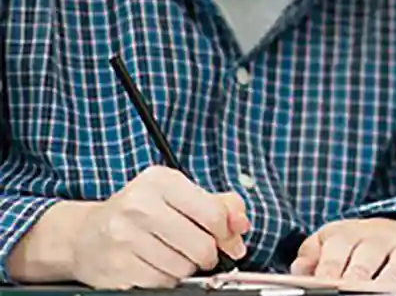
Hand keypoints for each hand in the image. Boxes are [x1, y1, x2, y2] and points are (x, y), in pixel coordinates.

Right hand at [69, 166, 248, 288]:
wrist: (84, 235)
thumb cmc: (137, 213)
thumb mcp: (177, 195)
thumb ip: (218, 204)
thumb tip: (241, 224)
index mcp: (160, 182)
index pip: (214, 213)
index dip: (226, 232)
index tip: (223, 237)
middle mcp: (139, 206)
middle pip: (201, 245)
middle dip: (207, 254)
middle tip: (199, 252)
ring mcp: (123, 238)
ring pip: (182, 268)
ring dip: (185, 268)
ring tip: (171, 255)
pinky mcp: (115, 267)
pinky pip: (160, 283)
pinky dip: (164, 279)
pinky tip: (154, 266)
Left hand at [292, 218, 395, 283]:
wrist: (389, 226)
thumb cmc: (352, 244)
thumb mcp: (327, 243)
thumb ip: (312, 255)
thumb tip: (299, 269)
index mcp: (347, 234)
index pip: (337, 249)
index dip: (329, 267)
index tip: (323, 283)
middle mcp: (379, 237)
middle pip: (369, 253)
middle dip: (359, 272)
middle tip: (350, 288)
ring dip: (394, 273)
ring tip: (386, 290)